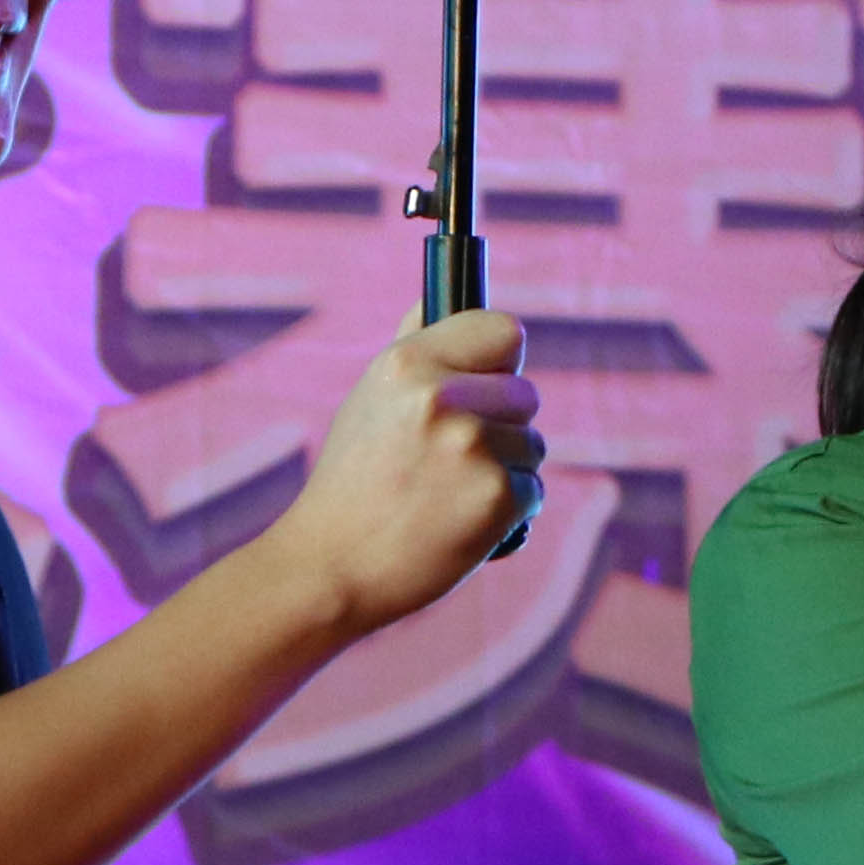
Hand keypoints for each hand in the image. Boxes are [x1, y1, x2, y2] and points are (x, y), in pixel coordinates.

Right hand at [260, 306, 544, 635]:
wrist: (330, 567)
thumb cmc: (350, 483)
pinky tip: (459, 525)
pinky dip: (507, 514)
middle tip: (452, 459)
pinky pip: (531, 492)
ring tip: (446, 496)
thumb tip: (440, 298)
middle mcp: (441, 398)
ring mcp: (472, 448)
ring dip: (505, 472)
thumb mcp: (369, 399)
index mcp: (407, 364)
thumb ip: (413, 347)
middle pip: (526, 395)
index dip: (500, 361)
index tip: (488, 382)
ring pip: (533, 447)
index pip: (504, 331)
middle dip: (504, 425)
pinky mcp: (496, 498)